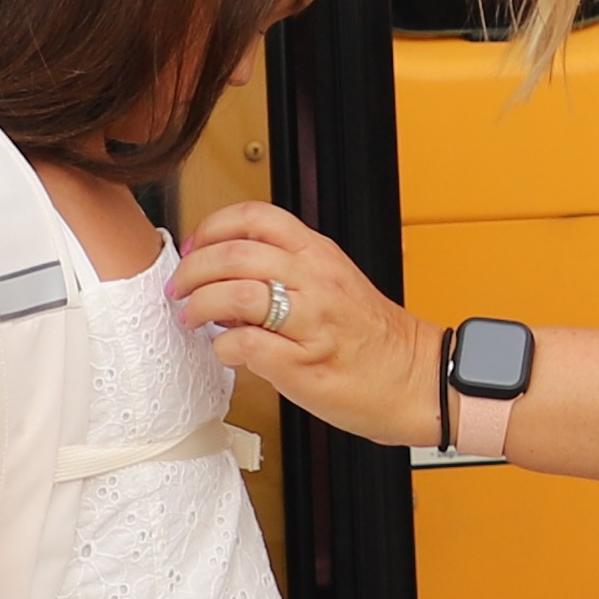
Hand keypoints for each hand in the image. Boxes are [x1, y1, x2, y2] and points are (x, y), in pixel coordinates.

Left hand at [176, 201, 440, 449]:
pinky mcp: (305, 364)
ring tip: (193, 319)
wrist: (417, 380)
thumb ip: (286, 274)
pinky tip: (226, 351)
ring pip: (237, 295)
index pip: (255, 217)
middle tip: (181, 288)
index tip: (194, 247)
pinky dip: (224, 347)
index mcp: (320, 255)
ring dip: (200, 306)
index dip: (212, 227)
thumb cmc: (374, 340)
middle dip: (193, 270)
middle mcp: (316, 282)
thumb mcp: (333, 284)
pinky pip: (247, 345)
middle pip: (235, 254)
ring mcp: (312, 322)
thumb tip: (227, 280)